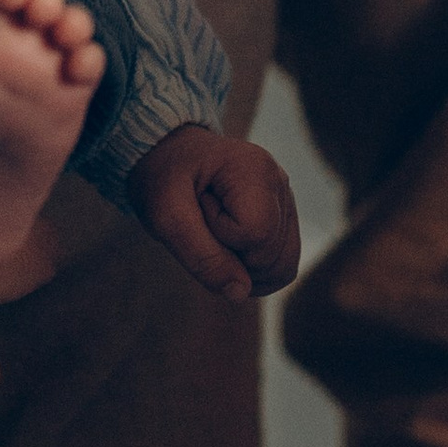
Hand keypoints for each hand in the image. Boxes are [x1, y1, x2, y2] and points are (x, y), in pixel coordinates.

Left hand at [132, 125, 301, 302]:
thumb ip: (202, 256)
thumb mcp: (165, 216)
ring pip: (284, 265)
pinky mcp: (283, 215)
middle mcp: (279, 182)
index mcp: (255, 170)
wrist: (165, 153)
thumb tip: (241, 293)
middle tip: (202, 223)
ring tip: (214, 234)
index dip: (222, 239)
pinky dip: (254, 268)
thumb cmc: (162, 177)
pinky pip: (283, 262)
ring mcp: (285, 199)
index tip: (197, 212)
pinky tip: (227, 248)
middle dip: (233, 256)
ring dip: (244, 266)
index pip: (257, 235)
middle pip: (274, 256)